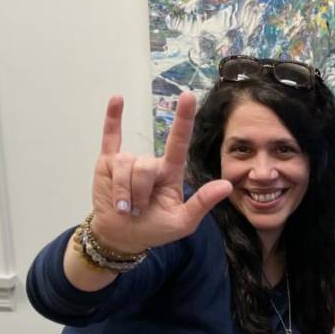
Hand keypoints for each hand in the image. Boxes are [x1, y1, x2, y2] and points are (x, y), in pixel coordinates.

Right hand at [89, 92, 231, 253]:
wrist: (122, 236)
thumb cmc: (155, 229)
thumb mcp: (182, 222)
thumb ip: (202, 203)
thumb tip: (226, 185)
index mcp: (171, 172)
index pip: (179, 141)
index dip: (184, 119)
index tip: (188, 96)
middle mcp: (151, 163)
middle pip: (144, 166)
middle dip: (138, 193)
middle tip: (138, 210)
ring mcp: (129, 160)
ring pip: (125, 165)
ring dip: (123, 192)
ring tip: (124, 205)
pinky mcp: (108, 162)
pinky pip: (110, 137)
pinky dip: (112, 118)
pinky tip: (116, 99)